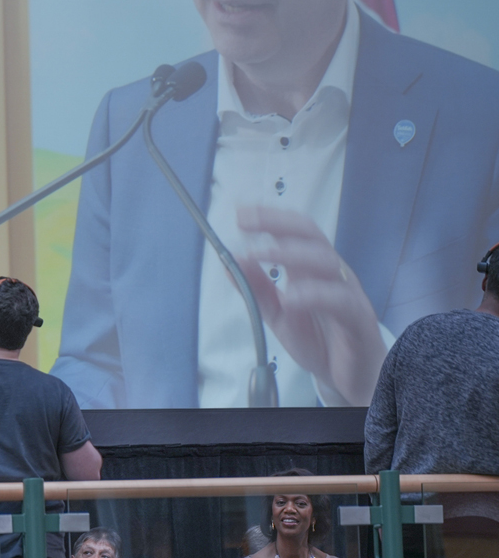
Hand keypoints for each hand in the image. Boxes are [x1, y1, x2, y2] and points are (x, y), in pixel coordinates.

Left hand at [237, 205, 386, 404]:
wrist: (350, 378)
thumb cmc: (319, 340)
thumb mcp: (276, 313)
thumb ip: (256, 289)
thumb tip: (230, 262)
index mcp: (311, 269)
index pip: (295, 232)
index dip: (270, 219)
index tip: (241, 212)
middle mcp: (331, 274)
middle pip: (311, 237)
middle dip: (278, 225)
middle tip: (248, 224)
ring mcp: (347, 293)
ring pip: (326, 261)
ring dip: (290, 254)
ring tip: (258, 254)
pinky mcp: (359, 319)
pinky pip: (341, 301)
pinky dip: (314, 295)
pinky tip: (290, 297)